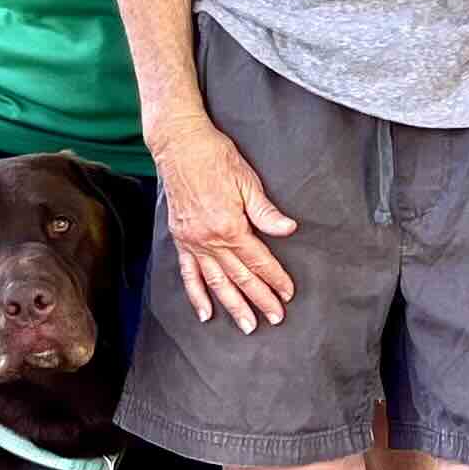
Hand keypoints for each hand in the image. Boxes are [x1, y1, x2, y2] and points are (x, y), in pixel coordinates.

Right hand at [154, 118, 297, 330]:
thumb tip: (288, 230)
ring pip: (216, 282)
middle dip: (259, 300)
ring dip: (233, 305)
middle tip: (275, 318)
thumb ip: (266, 212)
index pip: (258, 261)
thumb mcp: (247, 181)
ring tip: (247, 325)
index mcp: (230, 226)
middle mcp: (209, 239)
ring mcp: (193, 241)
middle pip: (240, 277)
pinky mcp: (180, 239)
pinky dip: (196, 295)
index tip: (287, 293)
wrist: (180, 145)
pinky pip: (188, 273)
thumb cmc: (215, 157)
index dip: (275, 278)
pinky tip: (205, 312)